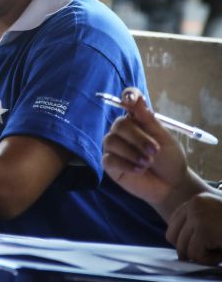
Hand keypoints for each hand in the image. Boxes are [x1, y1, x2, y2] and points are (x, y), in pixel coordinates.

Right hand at [102, 87, 201, 217]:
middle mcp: (122, 131)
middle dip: (137, 138)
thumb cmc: (169, 159)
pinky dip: (126, 164)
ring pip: (111, 141)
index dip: (127, 96)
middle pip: (119, 125)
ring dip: (131, 152)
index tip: (130, 100)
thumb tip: (136, 99)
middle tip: (154, 151)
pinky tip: (139, 170)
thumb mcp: (164, 138)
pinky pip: (110, 159)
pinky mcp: (109, 164)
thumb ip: (148, 120)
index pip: (128, 101)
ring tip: (147, 163)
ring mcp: (114, 147)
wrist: (171, 185)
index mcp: (137, 120)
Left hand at [166, 191, 221, 264]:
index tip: (204, 245)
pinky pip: (195, 254)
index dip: (186, 240)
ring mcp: (197, 214)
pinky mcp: (203, 228)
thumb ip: (197, 225)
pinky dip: (209, 260)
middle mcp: (194, 203)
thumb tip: (172, 240)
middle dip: (191, 250)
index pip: (174, 224)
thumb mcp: (215, 220)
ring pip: (184, 247)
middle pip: (173, 236)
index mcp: (197, 201)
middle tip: (213, 249)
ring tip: (221, 249)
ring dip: (203, 256)